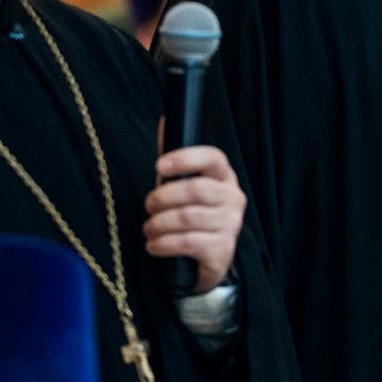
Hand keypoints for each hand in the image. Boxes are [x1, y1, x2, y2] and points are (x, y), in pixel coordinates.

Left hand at [143, 146, 245, 294]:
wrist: (209, 259)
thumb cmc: (193, 215)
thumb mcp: (185, 187)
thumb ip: (175, 160)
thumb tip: (164, 121)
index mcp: (225, 178)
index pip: (213, 158)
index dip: (186, 158)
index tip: (159, 165)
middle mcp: (233, 199)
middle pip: (196, 189)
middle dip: (163, 197)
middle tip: (148, 205)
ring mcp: (231, 225)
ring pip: (189, 218)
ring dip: (159, 223)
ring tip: (148, 228)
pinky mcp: (223, 251)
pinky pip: (188, 243)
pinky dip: (164, 244)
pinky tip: (154, 245)